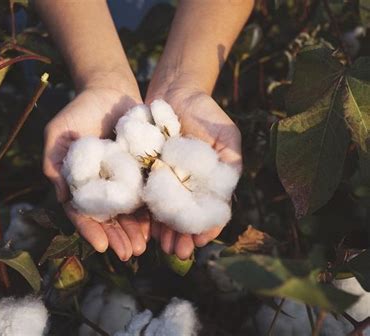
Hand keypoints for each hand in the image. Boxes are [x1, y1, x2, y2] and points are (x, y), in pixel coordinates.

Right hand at [43, 82, 149, 260]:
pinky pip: (146, 194)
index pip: (82, 212)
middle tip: (129, 254)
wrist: (109, 89)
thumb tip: (61, 197)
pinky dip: (151, 211)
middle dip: (117, 238)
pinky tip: (157, 227)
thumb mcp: (58, 132)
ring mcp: (122, 180)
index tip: (101, 246)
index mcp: (79, 182)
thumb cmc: (79, 110)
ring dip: (135, 232)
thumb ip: (54, 162)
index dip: (90, 230)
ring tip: (143, 248)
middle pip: (108, 218)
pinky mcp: (142, 170)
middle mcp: (101, 185)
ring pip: (128, 212)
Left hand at [147, 85, 241, 259]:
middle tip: (178, 252)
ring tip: (162, 247)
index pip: (209, 211)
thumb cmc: (206, 113)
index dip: (206, 228)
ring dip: (165, 231)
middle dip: (182, 236)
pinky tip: (146, 228)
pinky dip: (147, 213)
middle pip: (185, 217)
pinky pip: (147, 196)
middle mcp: (187, 186)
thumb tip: (227, 196)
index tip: (200, 241)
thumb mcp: (226, 136)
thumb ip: (230, 164)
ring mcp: (166, 181)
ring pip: (166, 212)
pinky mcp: (146, 172)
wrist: (175, 92)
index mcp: (208, 183)